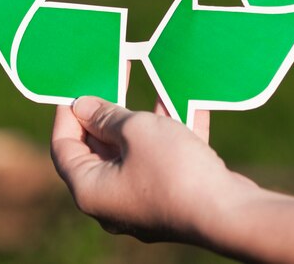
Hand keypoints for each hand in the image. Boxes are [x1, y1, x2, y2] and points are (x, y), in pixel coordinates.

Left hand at [50, 97, 253, 243]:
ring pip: (135, 151)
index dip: (67, 114)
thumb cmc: (174, 170)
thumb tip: (82, 107)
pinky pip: (163, 159)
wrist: (229, 213)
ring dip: (143, 118)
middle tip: (113, 79)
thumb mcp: (136, 130)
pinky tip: (186, 102)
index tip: (78, 87)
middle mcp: (112, 200)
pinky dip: (170, 132)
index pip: (63, 147)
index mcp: (91, 189)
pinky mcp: (172, 196)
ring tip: (149, 83)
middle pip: (99, 149)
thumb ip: (107, 116)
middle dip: (108, 112)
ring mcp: (143, 199)